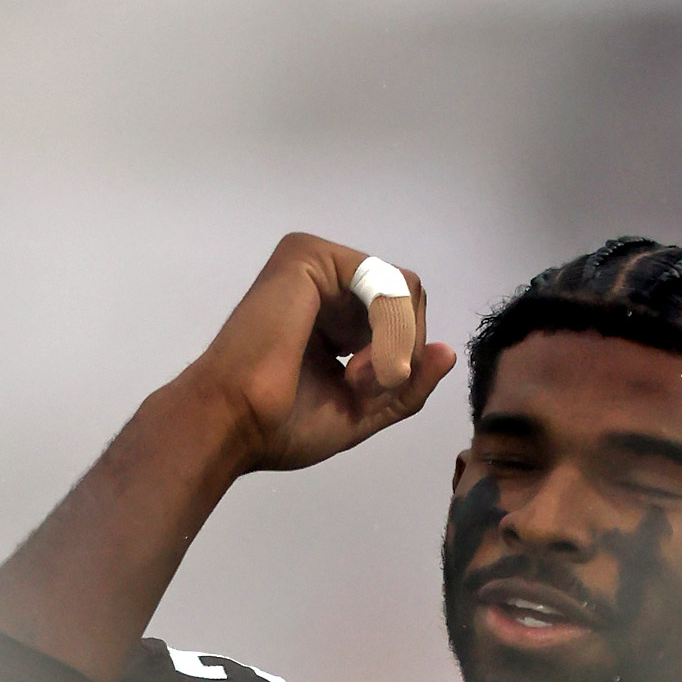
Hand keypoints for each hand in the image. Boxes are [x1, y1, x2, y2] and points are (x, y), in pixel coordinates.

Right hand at [183, 233, 456, 473]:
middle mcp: (326, 280)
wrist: (233, 423)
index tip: (362, 390)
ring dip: (395, 346)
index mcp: (332, 312)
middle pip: (409, 299)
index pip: (401, 317)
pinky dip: (388, 331)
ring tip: (355, 376)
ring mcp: (318, 263)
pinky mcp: (311, 256)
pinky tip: (357, 361)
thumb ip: (408, 383)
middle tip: (360, 384)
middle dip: (402, 352)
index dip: (401, 362)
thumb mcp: (363, 409)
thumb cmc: (282, 424)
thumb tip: (448, 351)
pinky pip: (388, 285)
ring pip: (405, 291)